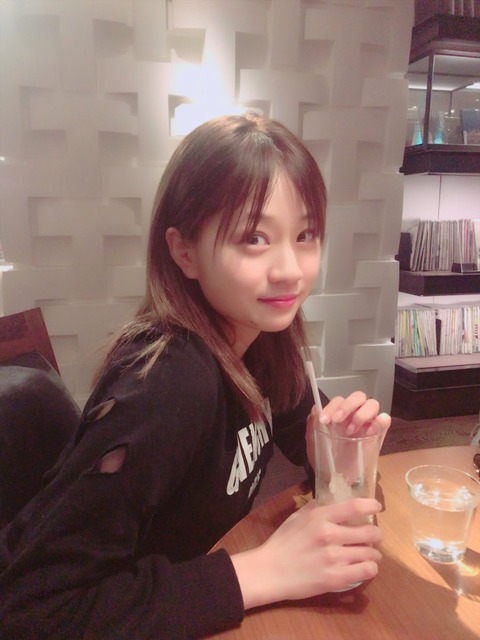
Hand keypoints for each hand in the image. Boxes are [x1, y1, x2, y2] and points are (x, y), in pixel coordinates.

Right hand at [231, 498, 382, 608]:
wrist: (270, 571)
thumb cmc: (283, 542)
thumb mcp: (297, 517)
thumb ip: (316, 507)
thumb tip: (331, 500)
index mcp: (320, 517)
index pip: (353, 506)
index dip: (370, 505)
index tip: (376, 507)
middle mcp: (330, 535)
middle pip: (369, 532)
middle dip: (376, 534)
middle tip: (374, 537)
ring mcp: (334, 558)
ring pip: (370, 553)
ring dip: (373, 553)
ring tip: (369, 554)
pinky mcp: (336, 578)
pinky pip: (366, 571)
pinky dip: (370, 568)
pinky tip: (365, 567)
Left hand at [305, 392, 390, 473]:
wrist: (336, 477)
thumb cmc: (325, 456)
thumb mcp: (314, 440)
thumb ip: (313, 424)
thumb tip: (315, 408)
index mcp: (339, 413)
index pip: (339, 400)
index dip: (331, 407)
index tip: (324, 420)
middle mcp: (355, 414)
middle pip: (358, 396)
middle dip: (347, 405)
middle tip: (337, 420)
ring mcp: (368, 422)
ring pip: (372, 404)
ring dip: (361, 414)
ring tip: (351, 431)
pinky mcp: (379, 434)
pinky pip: (385, 420)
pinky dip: (379, 422)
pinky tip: (369, 433)